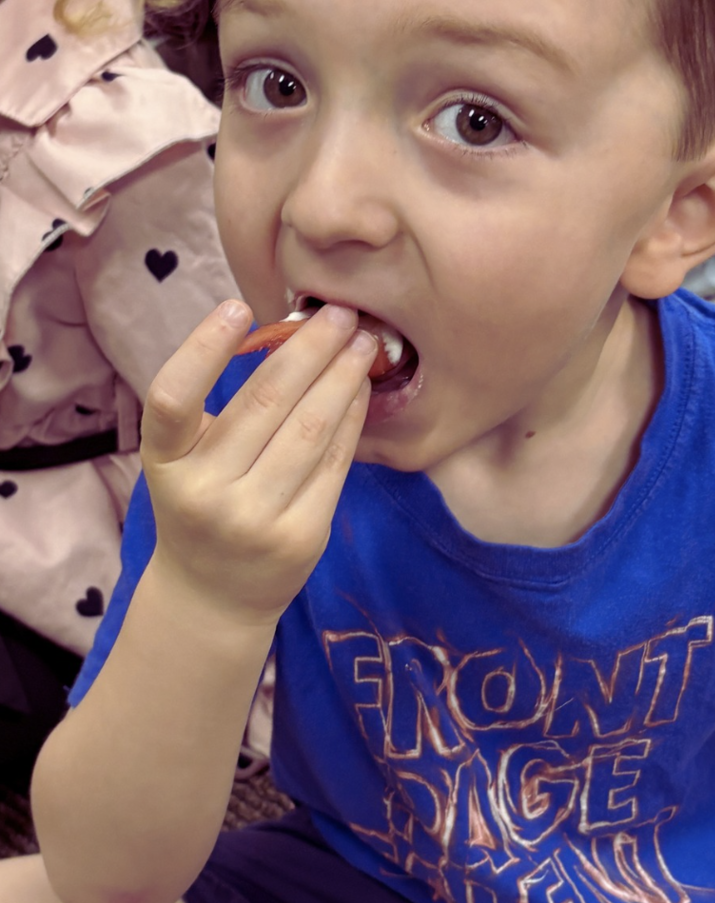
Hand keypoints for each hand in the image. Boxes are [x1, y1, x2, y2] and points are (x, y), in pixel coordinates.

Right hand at [140, 299, 376, 625]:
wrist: (213, 596)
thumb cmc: (201, 508)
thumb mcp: (184, 463)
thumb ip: (216, 412)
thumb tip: (288, 337)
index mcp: (165, 463)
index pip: (172, 397)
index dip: (203, 348)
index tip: (239, 305)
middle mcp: (204, 492)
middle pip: (265, 402)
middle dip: (309, 347)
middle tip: (338, 311)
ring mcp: (254, 518)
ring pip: (310, 428)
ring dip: (342, 376)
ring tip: (362, 342)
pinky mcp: (301, 536)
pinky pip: (334, 463)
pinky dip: (351, 418)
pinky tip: (361, 389)